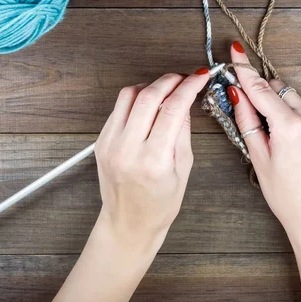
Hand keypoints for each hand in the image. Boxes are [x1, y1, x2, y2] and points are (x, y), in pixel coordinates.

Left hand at [95, 70, 208, 245]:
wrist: (128, 224)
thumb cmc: (159, 205)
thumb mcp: (183, 170)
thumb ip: (183, 132)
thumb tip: (185, 101)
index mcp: (153, 161)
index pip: (173, 109)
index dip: (188, 87)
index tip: (199, 77)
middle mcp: (127, 150)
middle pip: (148, 96)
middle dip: (169, 80)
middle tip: (184, 78)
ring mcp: (109, 144)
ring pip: (128, 96)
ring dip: (150, 86)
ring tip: (166, 90)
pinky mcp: (101, 142)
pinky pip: (118, 109)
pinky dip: (135, 100)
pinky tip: (149, 105)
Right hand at [227, 42, 300, 249]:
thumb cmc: (287, 195)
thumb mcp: (258, 158)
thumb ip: (247, 121)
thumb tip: (237, 94)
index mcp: (290, 126)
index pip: (260, 88)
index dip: (244, 69)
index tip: (235, 51)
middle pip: (277, 89)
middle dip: (261, 94)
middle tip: (249, 112)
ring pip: (292, 98)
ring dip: (278, 106)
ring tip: (273, 136)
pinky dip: (292, 115)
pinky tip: (288, 140)